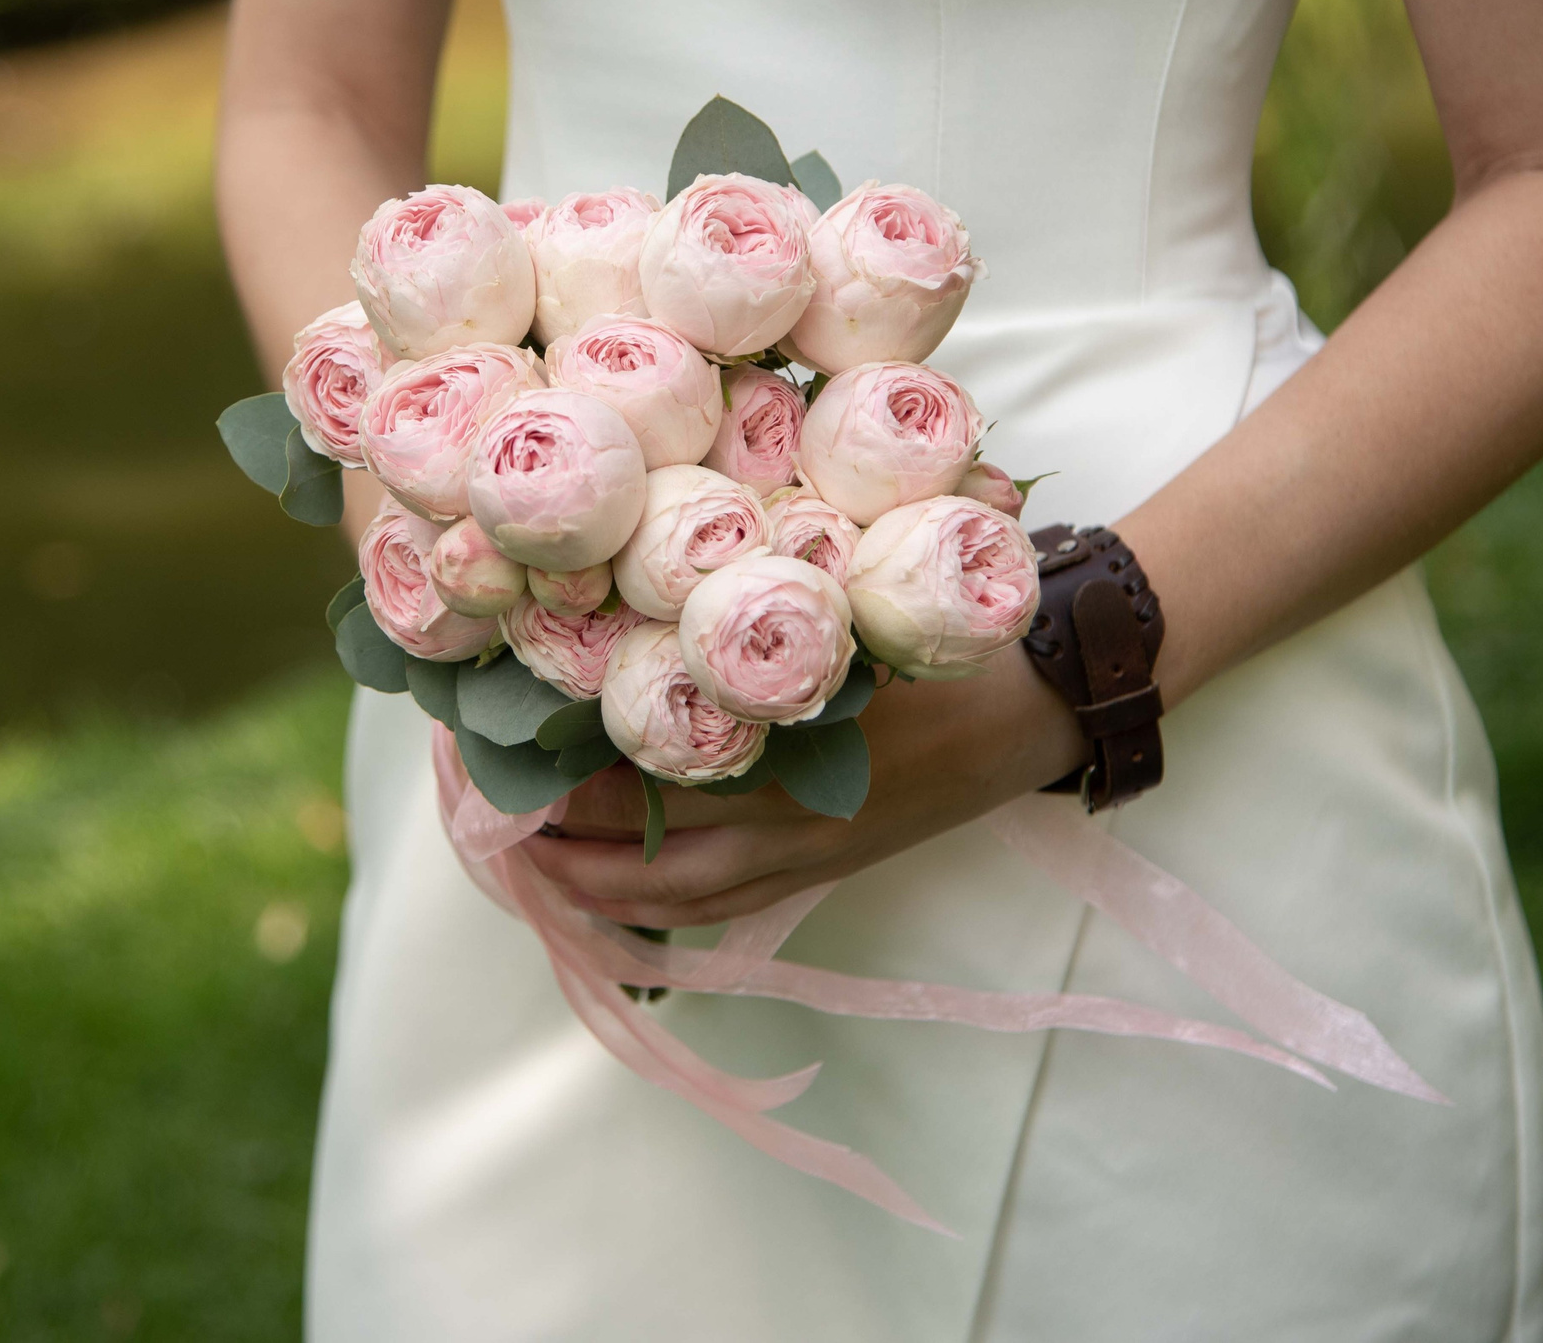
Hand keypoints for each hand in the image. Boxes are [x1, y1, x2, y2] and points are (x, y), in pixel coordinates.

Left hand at [518, 649, 1087, 927]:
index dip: (568, 789)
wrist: (1040, 699)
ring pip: (691, 901)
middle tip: (502, 841)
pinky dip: (672, 908)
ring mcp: (816, 858)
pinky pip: (735, 906)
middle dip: (570, 864)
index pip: (649, 797)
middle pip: (654, 872)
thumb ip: (743, 649)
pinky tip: (632, 892)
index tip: (503, 765)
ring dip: (611, 898)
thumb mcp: (837, 634)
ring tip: (545, 877)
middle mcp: (794, 831)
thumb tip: (633, 637)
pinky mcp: (835, 866)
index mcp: (787, 771)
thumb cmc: (939, 651)